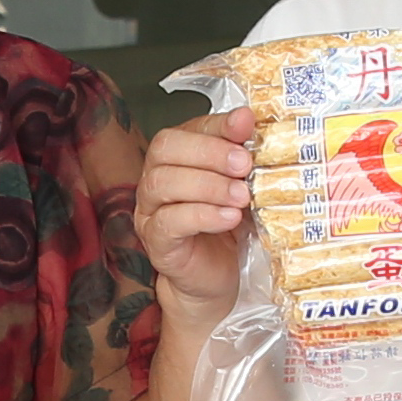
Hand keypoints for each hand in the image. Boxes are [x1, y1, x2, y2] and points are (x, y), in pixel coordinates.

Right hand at [136, 111, 260, 311]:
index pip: (187, 128)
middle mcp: (156, 178)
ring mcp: (150, 210)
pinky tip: (229, 217)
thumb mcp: (242, 186)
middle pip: (165, 148)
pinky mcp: (156, 242)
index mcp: (176, 157)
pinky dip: (202, 215)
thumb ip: (243, 158)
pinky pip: (169, 222)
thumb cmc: (229, 227)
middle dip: (209, 152)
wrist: (217, 277)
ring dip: (208, 185)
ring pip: (163, 183)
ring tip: (242, 196)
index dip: (217, 124)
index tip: (246, 124)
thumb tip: (251, 123)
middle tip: (244, 164)